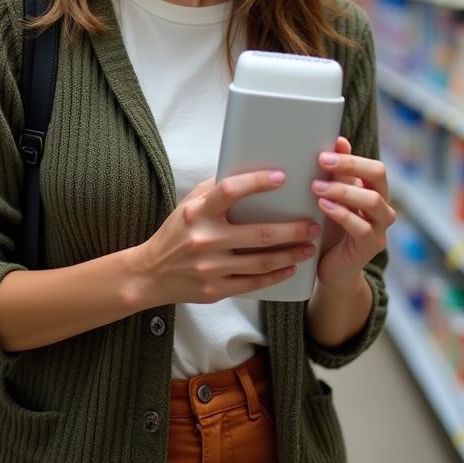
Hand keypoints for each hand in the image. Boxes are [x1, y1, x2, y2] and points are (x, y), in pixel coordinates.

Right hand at [131, 171, 321, 306]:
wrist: (151, 273)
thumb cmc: (174, 233)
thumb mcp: (187, 205)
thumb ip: (213, 190)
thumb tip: (244, 172)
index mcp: (197, 213)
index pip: (229, 191)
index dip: (256, 183)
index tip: (281, 177)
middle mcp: (204, 240)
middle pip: (258, 234)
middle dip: (292, 229)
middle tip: (313, 224)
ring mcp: (210, 268)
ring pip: (261, 262)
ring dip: (290, 254)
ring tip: (309, 247)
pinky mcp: (214, 290)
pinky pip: (252, 283)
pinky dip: (275, 276)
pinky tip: (290, 269)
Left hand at [310, 137, 393, 289]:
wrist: (333, 269)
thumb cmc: (331, 229)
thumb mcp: (332, 197)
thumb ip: (338, 173)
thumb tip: (339, 141)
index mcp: (375, 191)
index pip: (374, 167)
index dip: (351, 158)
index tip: (324, 153)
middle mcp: (383, 207)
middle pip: (378, 177)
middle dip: (350, 166)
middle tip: (322, 162)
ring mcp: (380, 228)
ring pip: (372, 201)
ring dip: (343, 190)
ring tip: (316, 186)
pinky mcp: (371, 246)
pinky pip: (362, 227)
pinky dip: (342, 213)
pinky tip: (323, 206)